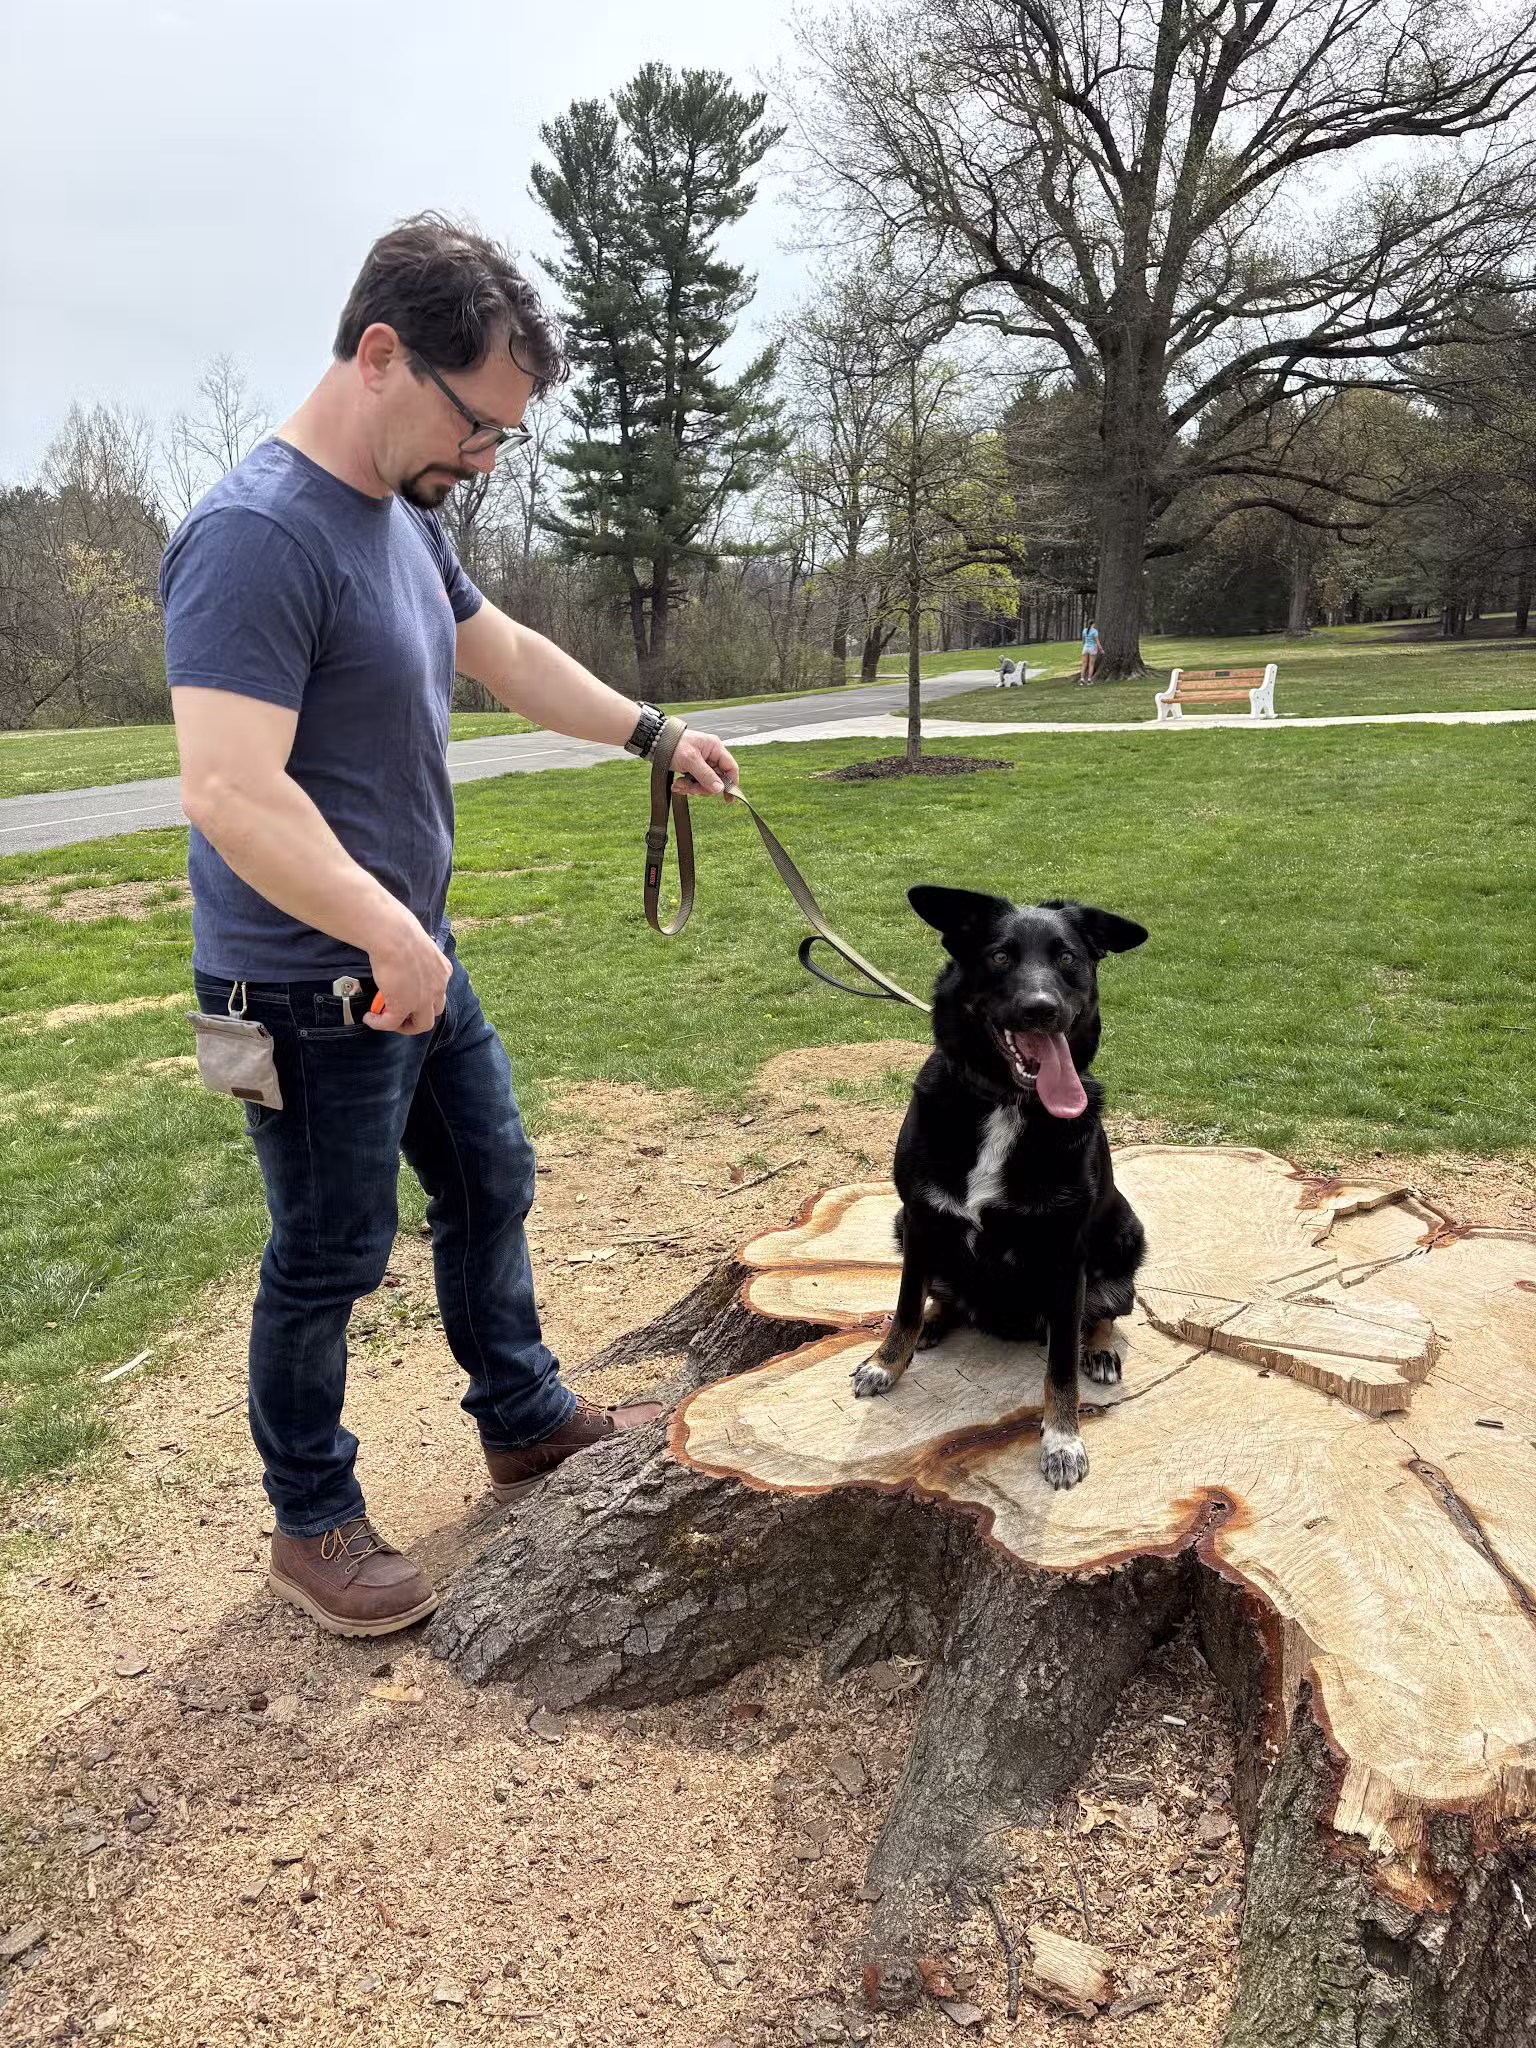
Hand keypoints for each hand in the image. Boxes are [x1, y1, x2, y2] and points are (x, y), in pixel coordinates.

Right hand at [365, 912, 451, 1035]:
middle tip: (400, 1013)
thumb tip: (399, 952)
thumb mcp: (416, 944)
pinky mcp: (403, 1006)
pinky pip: (391, 1023)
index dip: (424, 998)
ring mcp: (423, 999)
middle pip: (434, 1012)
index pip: (438, 992)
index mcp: (443, 970)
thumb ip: (414, 955)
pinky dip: (379, 1024)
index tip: (407, 995)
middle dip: (418, 1015)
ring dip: (404, 1025)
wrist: (393, 934)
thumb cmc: (400, 930)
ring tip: (386, 1020)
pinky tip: (370, 1018)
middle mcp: (438, 987)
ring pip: (421, 1024)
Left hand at [670, 728, 738, 797]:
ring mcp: (702, 763)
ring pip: (705, 784)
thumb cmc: (674, 744)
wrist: (654, 742)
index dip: (732, 783)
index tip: (728, 799)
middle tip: (690, 788)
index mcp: (715, 748)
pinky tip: (676, 785)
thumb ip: (706, 775)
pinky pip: (695, 783)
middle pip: (717, 780)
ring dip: (692, 788)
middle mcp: (710, 756)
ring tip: (678, 785)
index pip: (731, 768)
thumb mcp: (690, 760)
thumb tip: (720, 789)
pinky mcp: (693, 770)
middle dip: (702, 787)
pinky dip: (686, 786)